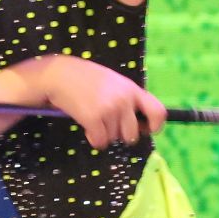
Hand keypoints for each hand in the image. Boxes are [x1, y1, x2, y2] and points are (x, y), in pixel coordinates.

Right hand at [40, 56, 164, 149]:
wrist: (59, 75)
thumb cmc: (86, 79)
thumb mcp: (114, 83)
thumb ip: (128, 99)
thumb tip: (141, 125)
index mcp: (132, 89)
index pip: (158, 112)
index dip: (154, 126)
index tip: (145, 130)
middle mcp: (124, 100)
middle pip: (132, 135)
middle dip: (121, 134)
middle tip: (109, 124)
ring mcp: (109, 109)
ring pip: (114, 139)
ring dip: (104, 134)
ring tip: (94, 117)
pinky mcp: (94, 119)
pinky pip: (100, 142)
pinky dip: (94, 139)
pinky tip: (87, 125)